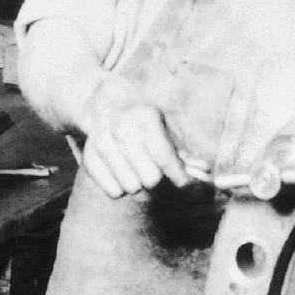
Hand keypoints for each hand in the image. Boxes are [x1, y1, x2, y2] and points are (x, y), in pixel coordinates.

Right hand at [74, 73, 189, 197]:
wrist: (106, 102)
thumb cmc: (145, 119)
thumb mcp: (167, 126)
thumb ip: (185, 153)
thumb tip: (205, 174)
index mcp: (145, 116)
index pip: (165, 157)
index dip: (181, 178)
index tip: (190, 187)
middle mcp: (121, 127)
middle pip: (150, 178)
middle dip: (158, 179)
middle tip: (155, 171)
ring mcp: (102, 142)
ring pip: (131, 188)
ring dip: (139, 184)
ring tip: (137, 169)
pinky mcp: (89, 156)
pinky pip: (113, 191)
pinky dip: (122, 189)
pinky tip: (122, 174)